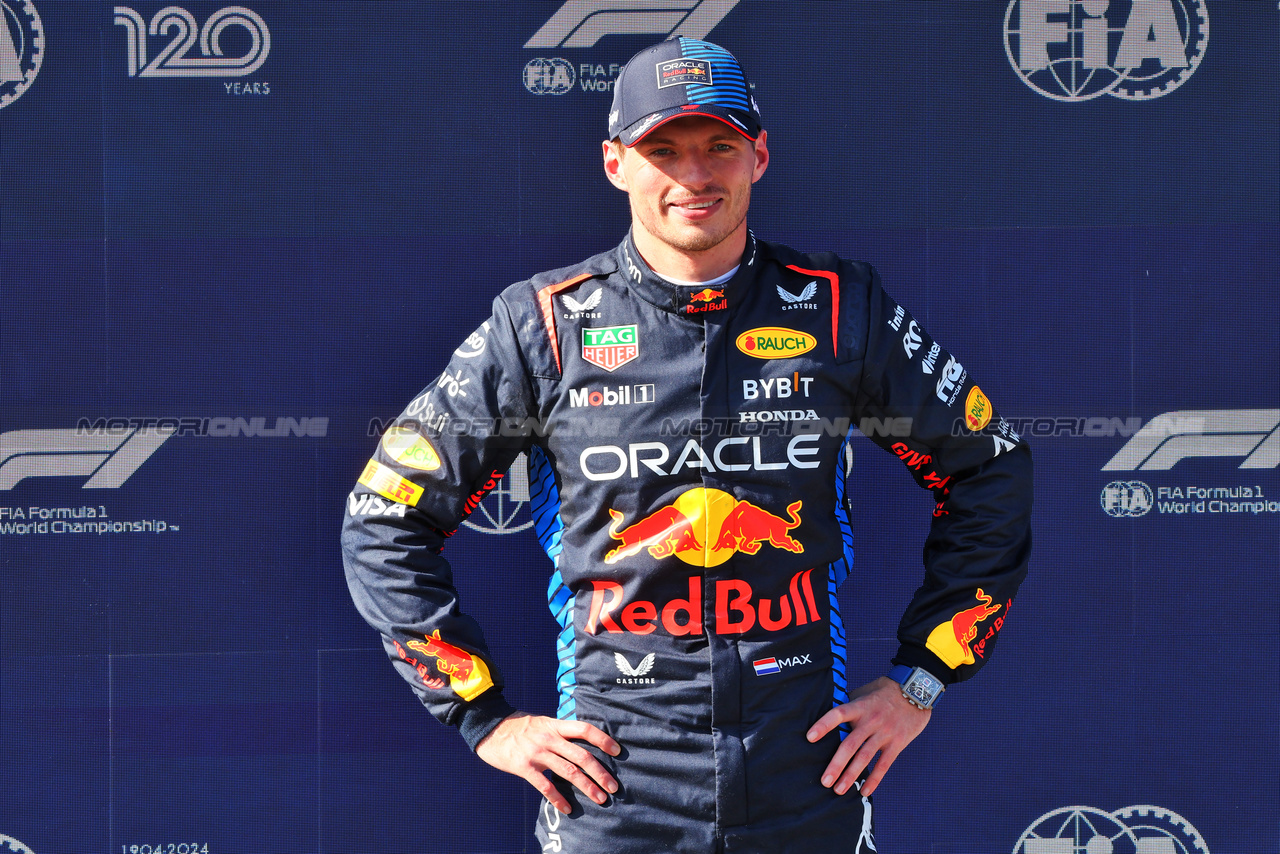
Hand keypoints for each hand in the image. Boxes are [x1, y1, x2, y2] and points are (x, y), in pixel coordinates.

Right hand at [475, 711, 620, 814]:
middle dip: (600, 773)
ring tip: (600, 799)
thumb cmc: (519, 726)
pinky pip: (545, 786)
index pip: (585, 729)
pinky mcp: (524, 767)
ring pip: (568, 772)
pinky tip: (568, 809)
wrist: (489, 727)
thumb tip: (582, 741)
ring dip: (587, 787)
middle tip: (614, 787)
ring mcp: (537, 753)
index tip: (617, 751)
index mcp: (555, 725)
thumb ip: (560, 731)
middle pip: (582, 756)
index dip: (603, 739)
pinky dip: (558, 799)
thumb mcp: (543, 722)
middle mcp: (549, 738)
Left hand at [805, 676, 929, 797]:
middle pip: (850, 744)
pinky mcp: (897, 743)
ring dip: (851, 775)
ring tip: (839, 790)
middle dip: (836, 764)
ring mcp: (884, 733)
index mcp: (859, 707)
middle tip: (824, 781)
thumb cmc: (884, 692)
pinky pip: (884, 764)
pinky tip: (864, 791)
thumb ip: (848, 705)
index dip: (824, 725)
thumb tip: (827, 716)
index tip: (810, 737)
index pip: (838, 714)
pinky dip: (874, 779)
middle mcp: (870, 721)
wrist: (916, 692)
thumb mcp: (864, 692)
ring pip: (865, 757)